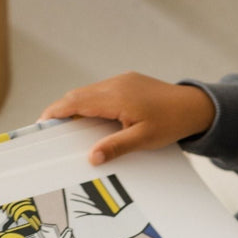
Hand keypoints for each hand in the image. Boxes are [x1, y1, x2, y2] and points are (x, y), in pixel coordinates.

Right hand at [40, 72, 216, 164]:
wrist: (196, 106)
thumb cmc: (172, 123)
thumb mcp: (144, 140)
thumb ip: (116, 147)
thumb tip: (92, 157)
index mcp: (117, 96)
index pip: (77, 102)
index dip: (56, 111)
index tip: (41, 122)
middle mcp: (116, 84)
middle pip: (78, 95)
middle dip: (61, 110)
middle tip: (48, 128)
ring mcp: (122, 81)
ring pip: (88, 92)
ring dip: (75, 106)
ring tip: (66, 125)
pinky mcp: (128, 82)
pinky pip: (100, 91)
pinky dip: (89, 102)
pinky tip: (89, 117)